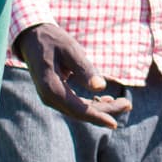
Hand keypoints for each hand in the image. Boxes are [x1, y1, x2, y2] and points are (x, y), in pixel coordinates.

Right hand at [16, 22, 130, 127]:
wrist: (33, 38)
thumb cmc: (53, 41)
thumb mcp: (70, 50)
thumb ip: (84, 69)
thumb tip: (100, 86)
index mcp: (51, 88)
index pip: (77, 109)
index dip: (97, 116)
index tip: (115, 123)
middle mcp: (50, 98)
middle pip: (81, 112)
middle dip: (105, 111)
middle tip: (128, 104)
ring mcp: (52, 98)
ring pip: (80, 110)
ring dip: (101, 108)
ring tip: (123, 103)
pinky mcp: (56, 95)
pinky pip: (75, 104)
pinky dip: (91, 104)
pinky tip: (107, 99)